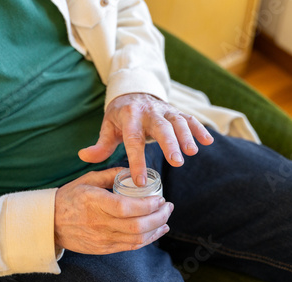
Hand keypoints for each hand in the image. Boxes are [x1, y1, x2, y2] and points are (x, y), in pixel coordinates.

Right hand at [54, 168, 171, 254]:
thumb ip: (111, 174)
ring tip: (166, 217)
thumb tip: (133, 172)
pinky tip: (157, 230)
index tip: (160, 197)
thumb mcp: (87, 180)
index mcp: (94, 202)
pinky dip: (148, 239)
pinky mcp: (104, 249)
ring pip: (137, 239)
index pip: (126, 208)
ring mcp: (102, 239)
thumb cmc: (69, 198)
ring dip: (156, 228)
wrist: (49, 224)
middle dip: (158, 217)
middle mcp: (99, 223)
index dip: (147, 205)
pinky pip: (131, 246)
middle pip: (136, 226)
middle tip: (168, 206)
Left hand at [78, 93, 213, 186]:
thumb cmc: (120, 115)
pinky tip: (209, 142)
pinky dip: (200, 129)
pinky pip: (190, 119)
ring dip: (187, 136)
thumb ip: (100, 144)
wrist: (134, 90)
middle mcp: (149, 112)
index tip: (140, 181)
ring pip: (178, 122)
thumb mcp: (108, 126)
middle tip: (177, 163)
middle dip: (169, 144)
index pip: (133, 140)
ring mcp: (165, 110)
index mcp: (129, 117)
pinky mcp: (176, 111)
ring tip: (192, 152)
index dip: (136, 160)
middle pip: (160, 128)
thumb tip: (83, 157)